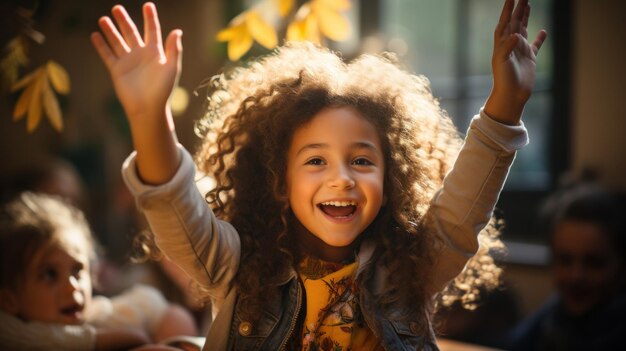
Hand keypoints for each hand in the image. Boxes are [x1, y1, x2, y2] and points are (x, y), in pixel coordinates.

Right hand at [91, 2, 181, 124]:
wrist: (148, 108)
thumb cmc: (163, 90)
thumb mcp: (172, 68)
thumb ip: (174, 49)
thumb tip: (177, 31)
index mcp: (155, 52)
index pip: (152, 30)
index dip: (150, 18)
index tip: (148, 5)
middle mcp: (141, 54)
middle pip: (131, 33)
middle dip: (124, 20)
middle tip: (117, 8)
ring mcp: (128, 61)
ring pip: (117, 42)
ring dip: (110, 30)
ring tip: (103, 18)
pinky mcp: (117, 70)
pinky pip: (108, 55)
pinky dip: (101, 46)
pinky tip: (95, 35)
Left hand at [484, 0, 546, 124]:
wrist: (511, 95)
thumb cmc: (503, 79)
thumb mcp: (502, 62)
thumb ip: (507, 47)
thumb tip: (516, 35)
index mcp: (502, 43)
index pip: (505, 22)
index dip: (508, 10)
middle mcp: (511, 44)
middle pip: (515, 22)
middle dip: (519, 9)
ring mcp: (520, 50)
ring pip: (524, 29)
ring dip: (525, 17)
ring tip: (528, 5)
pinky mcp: (530, 58)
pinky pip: (536, 45)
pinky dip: (539, 38)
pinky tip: (543, 31)